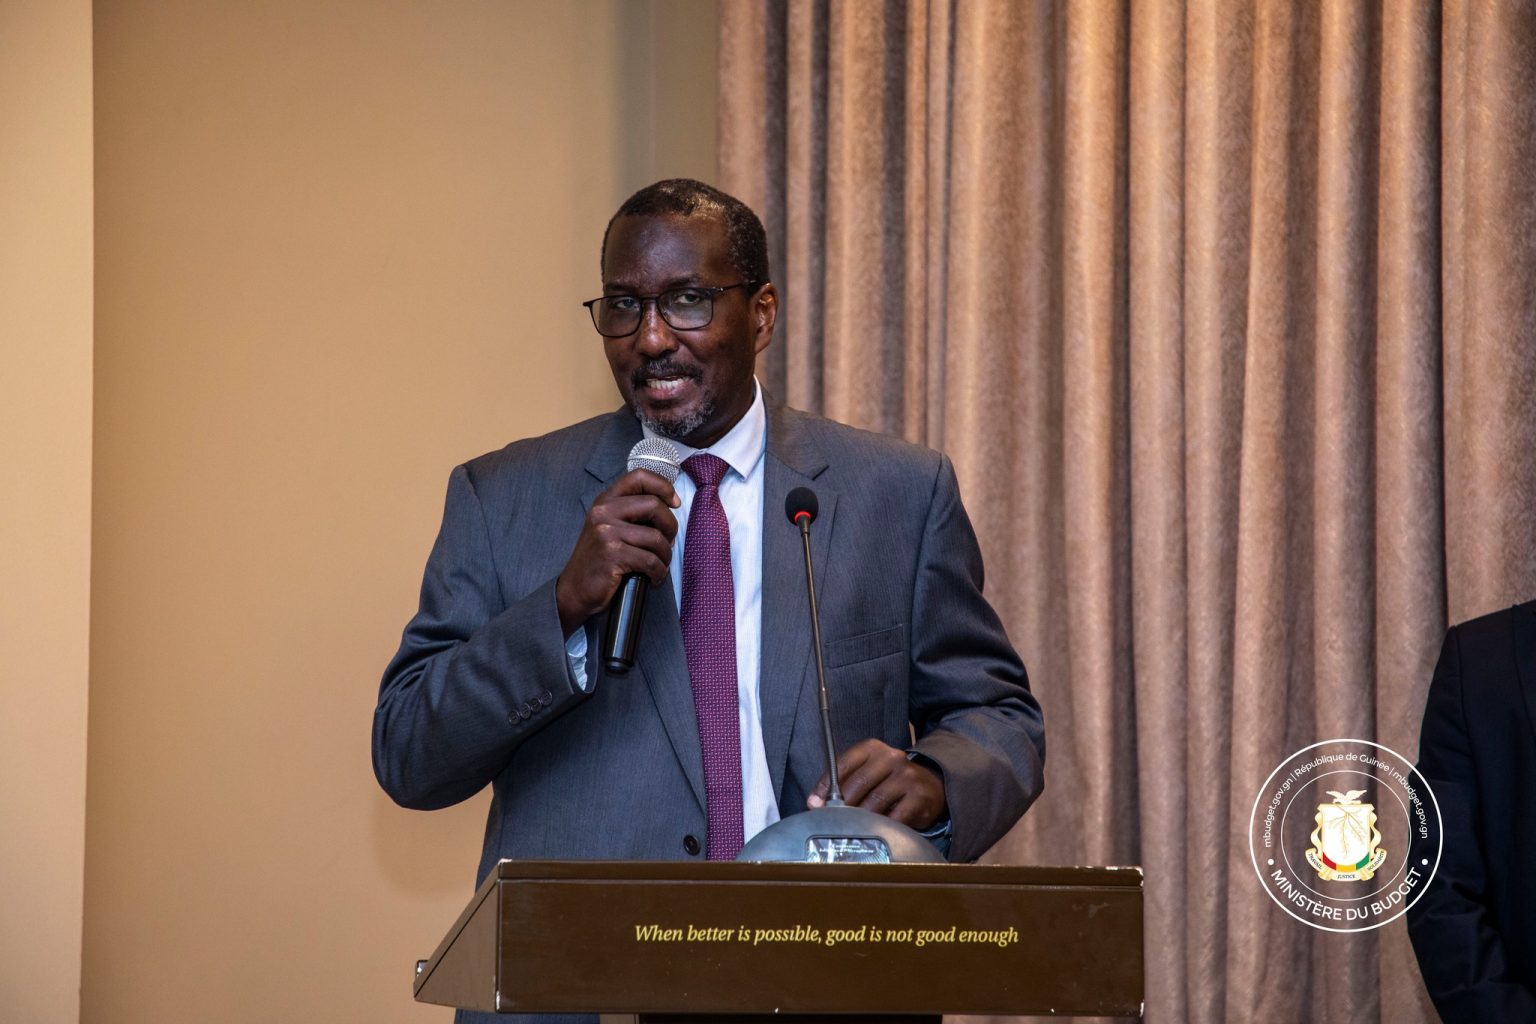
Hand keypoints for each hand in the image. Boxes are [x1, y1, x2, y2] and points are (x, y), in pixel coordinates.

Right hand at [555, 469, 679, 635]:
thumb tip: (670, 507)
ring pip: (656, 537)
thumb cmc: (598, 560)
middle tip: (668, 542)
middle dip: (670, 526)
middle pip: (654, 505)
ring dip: (665, 555)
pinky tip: (653, 577)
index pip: (638, 477)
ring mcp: (606, 532)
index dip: (663, 486)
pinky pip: (650, 560)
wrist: (574, 590)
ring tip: (660, 564)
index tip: (674, 502)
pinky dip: (658, 572)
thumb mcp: (609, 527)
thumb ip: (631, 513)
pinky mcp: (612, 554)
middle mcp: (604, 512)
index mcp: (605, 501)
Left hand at [807, 738, 947, 830]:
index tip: (814, 804)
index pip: (843, 763)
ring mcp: (907, 775)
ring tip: (854, 828)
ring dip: (861, 818)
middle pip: (858, 783)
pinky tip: (877, 830)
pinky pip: (894, 817)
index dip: (825, 785)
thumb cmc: (890, 782)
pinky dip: (882, 826)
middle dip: (842, 805)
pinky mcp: (919, 796)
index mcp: (872, 748)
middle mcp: (891, 757)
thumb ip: (842, 783)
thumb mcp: (867, 773)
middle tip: (834, 821)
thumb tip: (815, 803)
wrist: (931, 786)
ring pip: (875, 801)